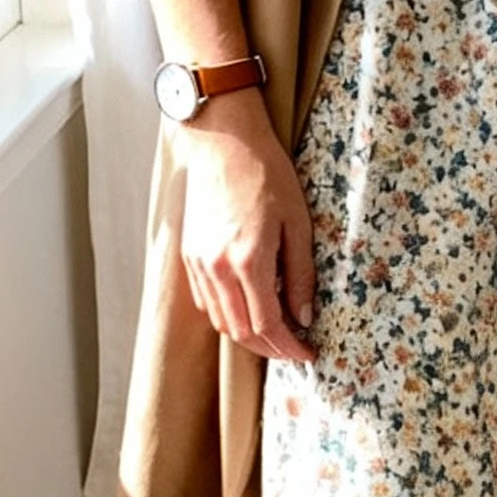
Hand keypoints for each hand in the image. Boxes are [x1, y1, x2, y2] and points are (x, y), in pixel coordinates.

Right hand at [177, 90, 316, 362]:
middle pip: (241, 332)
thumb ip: (300, 275)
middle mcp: (218, 269)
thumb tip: (303, 316)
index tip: (308, 354)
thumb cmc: (266, 175)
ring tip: (274, 334)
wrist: (223, 143)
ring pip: (220, 322)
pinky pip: (205, 302)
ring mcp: (199, 264)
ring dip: (247, 336)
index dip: (289, 347)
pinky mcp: (189, 255)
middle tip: (294, 350)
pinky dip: (226, 316)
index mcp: (248, 261)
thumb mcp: (297, 224)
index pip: (268, 325)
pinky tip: (246, 310)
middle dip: (270, 349)